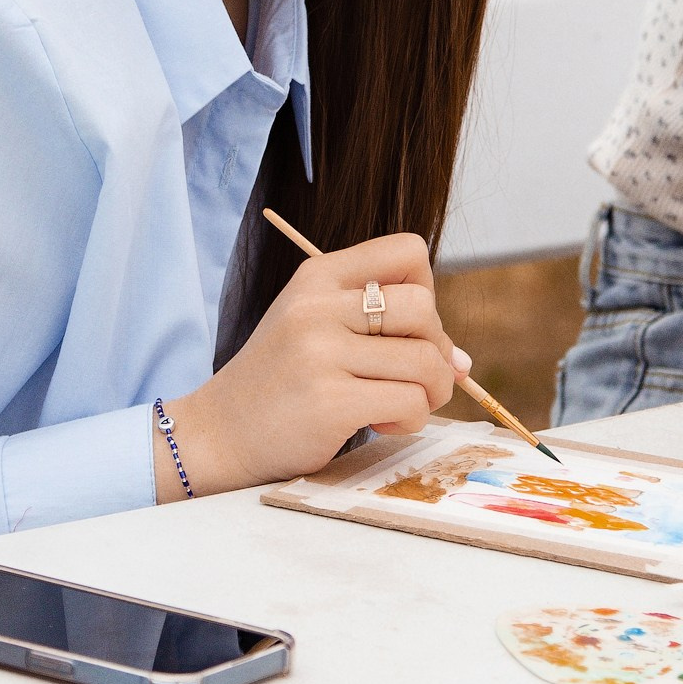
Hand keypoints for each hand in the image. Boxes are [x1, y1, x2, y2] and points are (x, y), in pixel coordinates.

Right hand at [157, 233, 469, 497]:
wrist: (219, 434)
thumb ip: (385, 329)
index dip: (425, 290)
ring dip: (431, 392)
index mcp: (318, 276)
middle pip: (424, 308)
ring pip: (426, 361)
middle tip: (414, 376)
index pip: (408, 250)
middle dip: (437, 348)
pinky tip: (382, 423)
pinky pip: (410, 402)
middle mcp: (317, 306)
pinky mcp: (329, 402)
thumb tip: (463, 362)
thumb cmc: (280, 381)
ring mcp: (320, 353)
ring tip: (399, 404)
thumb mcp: (317, 327)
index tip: (406, 326)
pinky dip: (411, 419)